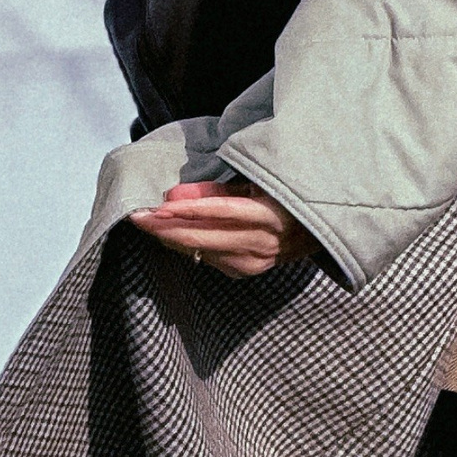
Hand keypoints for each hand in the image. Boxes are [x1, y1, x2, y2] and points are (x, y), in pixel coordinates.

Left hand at [131, 179, 311, 279]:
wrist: (321, 232)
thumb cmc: (288, 198)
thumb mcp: (258, 184)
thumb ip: (217, 189)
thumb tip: (175, 195)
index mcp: (268, 215)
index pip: (217, 212)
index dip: (183, 210)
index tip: (154, 206)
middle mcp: (260, 243)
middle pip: (200, 238)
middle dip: (163, 228)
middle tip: (135, 216)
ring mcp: (253, 262)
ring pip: (199, 250)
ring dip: (170, 237)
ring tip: (146, 222)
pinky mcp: (245, 272)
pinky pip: (207, 258)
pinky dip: (187, 246)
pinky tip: (172, 235)